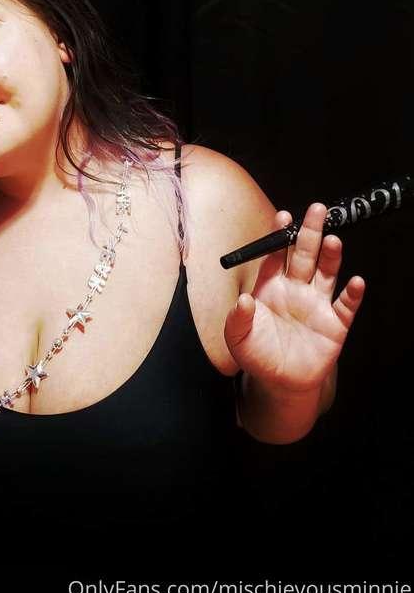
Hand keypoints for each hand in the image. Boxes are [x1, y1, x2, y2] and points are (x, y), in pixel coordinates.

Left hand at [223, 203, 365, 394]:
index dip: (279, 236)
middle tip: (316, 210)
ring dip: (331, 257)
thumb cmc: (257, 354)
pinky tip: (355, 282)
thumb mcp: (237, 338)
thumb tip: (242, 300)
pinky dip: (352, 294)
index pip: (276, 255)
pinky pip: (345, 306)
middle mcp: (295, 289)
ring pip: (326, 274)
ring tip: (332, 240)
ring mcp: (316, 304)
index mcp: (270, 287)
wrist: (279, 382)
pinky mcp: (334, 324)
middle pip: (304, 255)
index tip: (283, 216)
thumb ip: (237, 318)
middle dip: (310, 232)